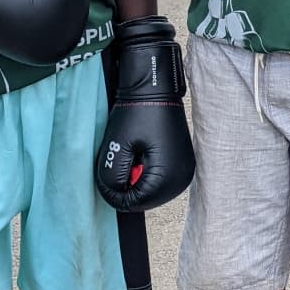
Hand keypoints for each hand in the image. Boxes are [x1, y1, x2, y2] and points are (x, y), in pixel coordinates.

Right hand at [0, 0, 88, 65]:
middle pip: (79, 10)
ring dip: (64, 15)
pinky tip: (39, 20)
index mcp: (54, 3)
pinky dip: (57, 31)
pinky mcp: (42, 58)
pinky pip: (62, 43)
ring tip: (38, 4)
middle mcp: (55, 31)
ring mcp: (49, 48)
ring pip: (73, 28)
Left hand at [95, 16, 194, 211]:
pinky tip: (140, 154)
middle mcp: (182, 179)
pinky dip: (146, 173)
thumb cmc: (138, 112)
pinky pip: (161, 181)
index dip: (114, 194)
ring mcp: (185, 172)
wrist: (156, 87)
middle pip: (145, 200)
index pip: (135, 203)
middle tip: (116, 164)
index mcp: (167, 177)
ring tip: (130, 156)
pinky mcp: (183, 164)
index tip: (104, 178)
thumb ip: (111, 178)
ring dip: (136, 180)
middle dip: (126, 187)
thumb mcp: (117, 146)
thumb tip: (113, 194)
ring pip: (152, 191)